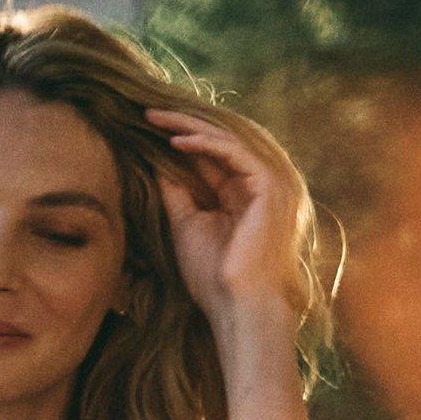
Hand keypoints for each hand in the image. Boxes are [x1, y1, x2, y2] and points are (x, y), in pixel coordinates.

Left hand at [149, 101, 313, 361]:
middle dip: (185, 124)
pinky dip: (206, 144)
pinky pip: (236, 152)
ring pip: (230, 139)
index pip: (215, 155)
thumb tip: (155, 163)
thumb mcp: (186, 224)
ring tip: (156, 119)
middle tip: (148, 113)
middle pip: (223, 140)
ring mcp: (273, 183)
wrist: (237, 306)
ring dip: (191, 126)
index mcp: (247, 193)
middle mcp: (264, 183)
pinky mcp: (271, 187)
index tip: (147, 129)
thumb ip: (176, 192)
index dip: (183, 138)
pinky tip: (176, 141)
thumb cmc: (213, 276)